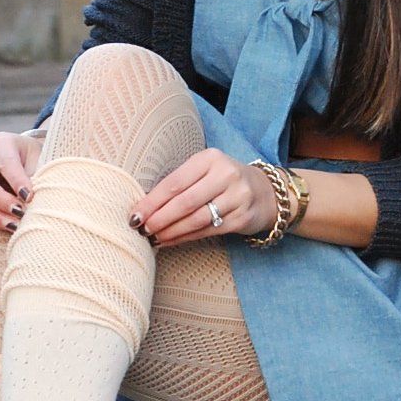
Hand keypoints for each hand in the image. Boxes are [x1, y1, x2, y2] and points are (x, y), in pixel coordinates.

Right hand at [0, 131, 42, 230]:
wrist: (28, 164)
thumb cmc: (38, 160)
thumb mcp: (43, 160)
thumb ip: (39, 176)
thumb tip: (33, 202)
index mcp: (0, 143)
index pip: (5, 162)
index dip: (17, 181)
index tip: (30, 197)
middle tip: (20, 212)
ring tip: (14, 226)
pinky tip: (11, 228)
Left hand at [130, 149, 276, 246]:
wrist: (265, 192)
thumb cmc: (223, 181)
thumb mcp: (204, 172)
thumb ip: (179, 184)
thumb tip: (143, 207)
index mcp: (210, 159)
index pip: (175, 182)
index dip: (152, 201)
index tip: (134, 215)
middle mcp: (226, 175)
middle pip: (185, 202)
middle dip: (159, 218)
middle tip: (141, 230)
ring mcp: (237, 197)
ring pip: (196, 219)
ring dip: (170, 231)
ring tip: (153, 238)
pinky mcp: (243, 218)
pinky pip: (208, 231)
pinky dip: (185, 238)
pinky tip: (170, 241)